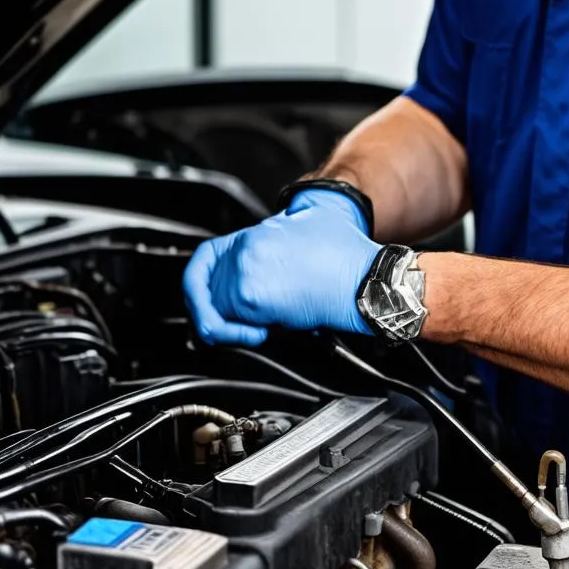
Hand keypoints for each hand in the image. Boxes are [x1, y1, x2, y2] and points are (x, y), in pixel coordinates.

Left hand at [183, 189, 380, 345]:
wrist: (364, 279)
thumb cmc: (348, 261)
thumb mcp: (308, 235)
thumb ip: (277, 244)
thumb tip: (266, 270)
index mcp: (255, 234)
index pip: (206, 258)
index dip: (204, 284)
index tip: (208, 302)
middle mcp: (244, 251)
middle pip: (205, 286)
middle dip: (219, 310)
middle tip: (238, 324)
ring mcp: (244, 272)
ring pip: (213, 307)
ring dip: (232, 323)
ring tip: (261, 327)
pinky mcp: (250, 297)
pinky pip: (225, 323)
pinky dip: (239, 334)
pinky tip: (265, 332)